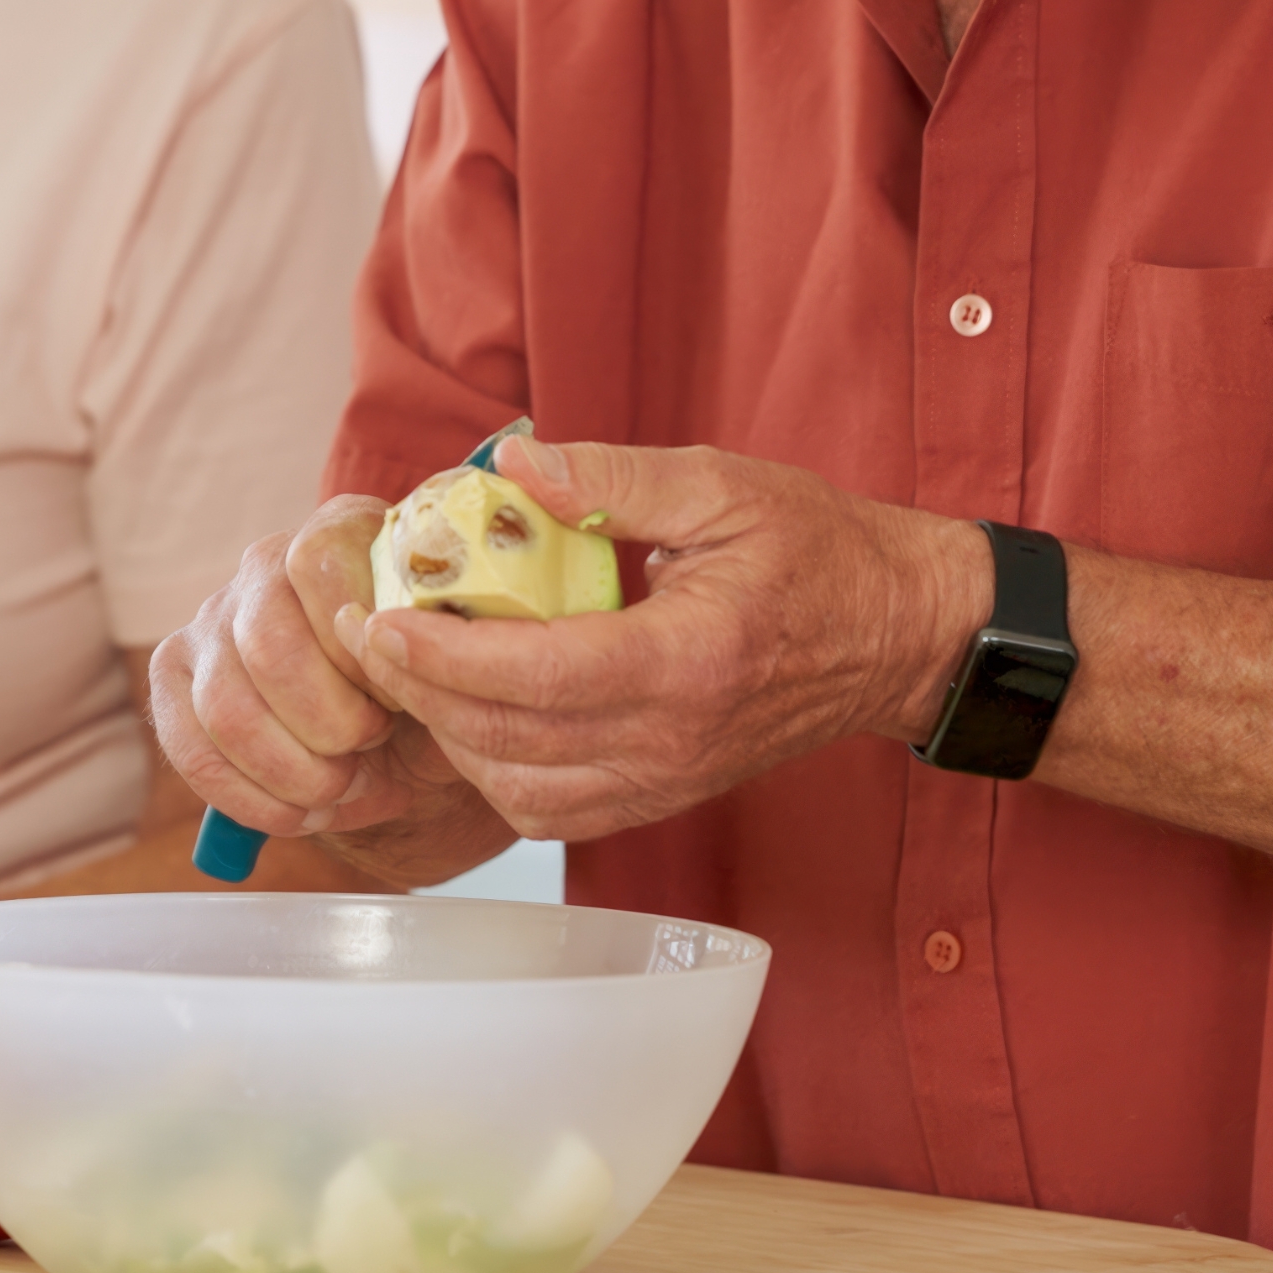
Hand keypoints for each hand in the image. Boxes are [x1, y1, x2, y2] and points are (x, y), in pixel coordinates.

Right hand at [149, 498, 518, 889]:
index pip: (319, 563)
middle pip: (269, 646)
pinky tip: (298, 813)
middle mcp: (264, 564)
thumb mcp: (458, 666)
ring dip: (293, 772)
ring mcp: (212, 620)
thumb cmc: (432, 690)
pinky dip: (250, 800)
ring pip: (228, 709)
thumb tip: (416, 662)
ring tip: (341, 789)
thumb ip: (444, 654)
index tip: (399, 697)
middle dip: (328, 724)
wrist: (402, 741)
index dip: (358, 645)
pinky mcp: (175, 678)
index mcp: (341, 533)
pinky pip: (191, 752)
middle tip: (371, 750)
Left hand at [355, 438, 990, 841]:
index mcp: (689, 660)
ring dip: (455, 739)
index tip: (385, 619)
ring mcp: (669, 781)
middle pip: (512, 743)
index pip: (540, 678)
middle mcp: (673, 740)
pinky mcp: (663, 796)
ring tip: (417, 670)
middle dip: (425, 694)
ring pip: (523, 794)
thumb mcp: (725, 485)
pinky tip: (473, 711)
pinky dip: (497, 770)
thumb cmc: (819, 552)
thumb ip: (613, 477)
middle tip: (376, 634)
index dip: (448, 656)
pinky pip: (555, 810)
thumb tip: (512, 462)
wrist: (896, 636)